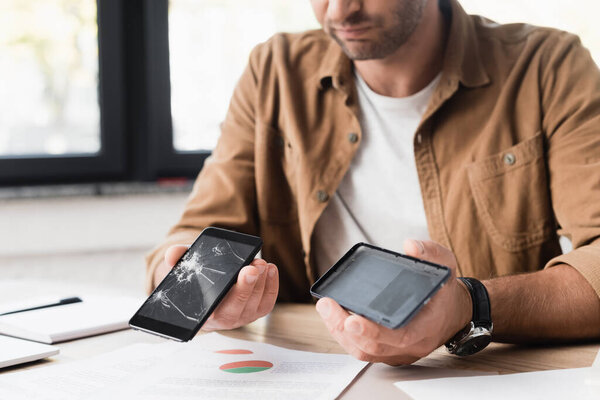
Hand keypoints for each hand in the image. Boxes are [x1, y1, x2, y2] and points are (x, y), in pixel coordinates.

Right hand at [156, 244, 278, 330]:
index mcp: (206, 314)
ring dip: (262, 282)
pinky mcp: (257, 311)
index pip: (219, 310)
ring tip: (262, 263)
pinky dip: (272, 285)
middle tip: (254, 266)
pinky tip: (270, 269)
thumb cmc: (199, 281)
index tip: (239, 274)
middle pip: (241, 305)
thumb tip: (172, 254)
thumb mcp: (186, 270)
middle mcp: (226, 319)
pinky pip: (267, 302)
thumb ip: (178, 260)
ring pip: (256, 302)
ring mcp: (244, 316)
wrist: (208, 292)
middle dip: (248, 285)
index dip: (234, 293)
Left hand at [316, 239, 472, 364]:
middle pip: (372, 347)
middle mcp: (411, 345)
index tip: (351, 319)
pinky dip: (345, 336)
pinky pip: (363, 351)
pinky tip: (333, 318)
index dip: (372, 331)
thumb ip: (431, 254)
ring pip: (364, 352)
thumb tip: (410, 246)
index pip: (397, 336)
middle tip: (326, 305)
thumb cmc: (444, 291)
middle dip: (343, 327)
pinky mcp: (389, 352)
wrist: (453, 312)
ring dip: (339, 332)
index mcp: (426, 327)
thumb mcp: (446, 266)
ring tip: (326, 308)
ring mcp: (398, 352)